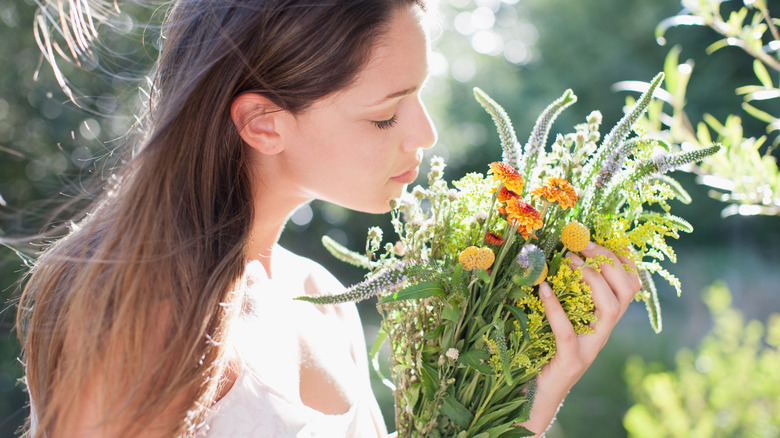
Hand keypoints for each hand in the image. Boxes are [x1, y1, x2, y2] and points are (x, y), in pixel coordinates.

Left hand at [519, 242, 640, 434]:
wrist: (535, 395)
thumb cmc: (543, 350)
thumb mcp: (557, 315)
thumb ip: (563, 291)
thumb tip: (553, 252)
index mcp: (604, 319)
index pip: (630, 283)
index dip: (622, 257)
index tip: (600, 234)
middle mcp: (604, 331)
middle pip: (627, 291)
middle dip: (608, 261)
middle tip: (582, 242)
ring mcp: (590, 347)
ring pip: (610, 308)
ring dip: (592, 278)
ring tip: (569, 260)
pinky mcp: (570, 361)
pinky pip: (567, 332)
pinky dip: (556, 308)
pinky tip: (544, 289)